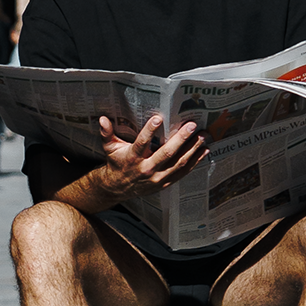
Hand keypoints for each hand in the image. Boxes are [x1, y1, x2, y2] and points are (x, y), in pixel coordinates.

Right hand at [93, 110, 208, 192]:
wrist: (118, 187)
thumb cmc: (116, 162)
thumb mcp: (109, 147)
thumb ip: (106, 133)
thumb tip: (102, 119)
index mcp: (132, 158)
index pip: (141, 143)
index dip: (149, 131)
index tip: (159, 117)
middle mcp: (146, 169)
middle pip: (166, 154)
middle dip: (181, 139)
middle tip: (192, 125)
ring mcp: (157, 178)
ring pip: (178, 163)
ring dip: (192, 149)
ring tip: (203, 136)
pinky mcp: (165, 183)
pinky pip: (183, 172)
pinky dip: (195, 162)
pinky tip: (204, 151)